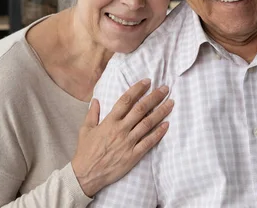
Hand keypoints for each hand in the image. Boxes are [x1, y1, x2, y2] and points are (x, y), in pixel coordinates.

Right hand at [72, 79, 173, 196]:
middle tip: (165, 89)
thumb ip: (92, 113)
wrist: (86, 175)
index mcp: (109, 121)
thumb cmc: (85, 152)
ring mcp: (128, 142)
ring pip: (148, 123)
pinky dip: (159, 132)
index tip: (147, 81)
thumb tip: (96, 99)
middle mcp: (121, 129)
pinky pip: (149, 142)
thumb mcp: (85, 130)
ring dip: (161, 112)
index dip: (138, 89)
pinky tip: (167, 124)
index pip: (126, 100)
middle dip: (154, 97)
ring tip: (171, 103)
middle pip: (141, 109)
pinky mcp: (133, 155)